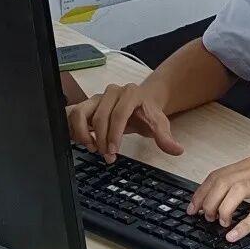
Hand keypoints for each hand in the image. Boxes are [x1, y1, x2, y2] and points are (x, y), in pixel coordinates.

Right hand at [66, 83, 182, 162]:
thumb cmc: (148, 113)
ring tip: (91, 147)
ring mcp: (98, 97)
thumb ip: (165, 137)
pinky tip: (83, 141)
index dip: (114, 134)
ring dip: (82, 133)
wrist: (142, 102)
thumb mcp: (159, 123)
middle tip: (107, 156)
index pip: (118, 114)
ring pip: (81, 112)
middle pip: (100, 116)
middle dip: (101, 140)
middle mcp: (112, 92)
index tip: (113, 151)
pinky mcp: (87, 104)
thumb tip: (176, 150)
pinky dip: (73, 129)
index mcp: (131, 94)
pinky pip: (73, 114)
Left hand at [187, 151, 249, 241]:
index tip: (193, 205)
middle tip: (203, 217)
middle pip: (221, 182)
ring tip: (220, 223)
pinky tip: (234, 235)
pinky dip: (243, 225)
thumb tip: (234, 193)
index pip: (218, 174)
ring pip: (234, 192)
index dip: (202, 191)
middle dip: (206, 201)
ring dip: (222, 209)